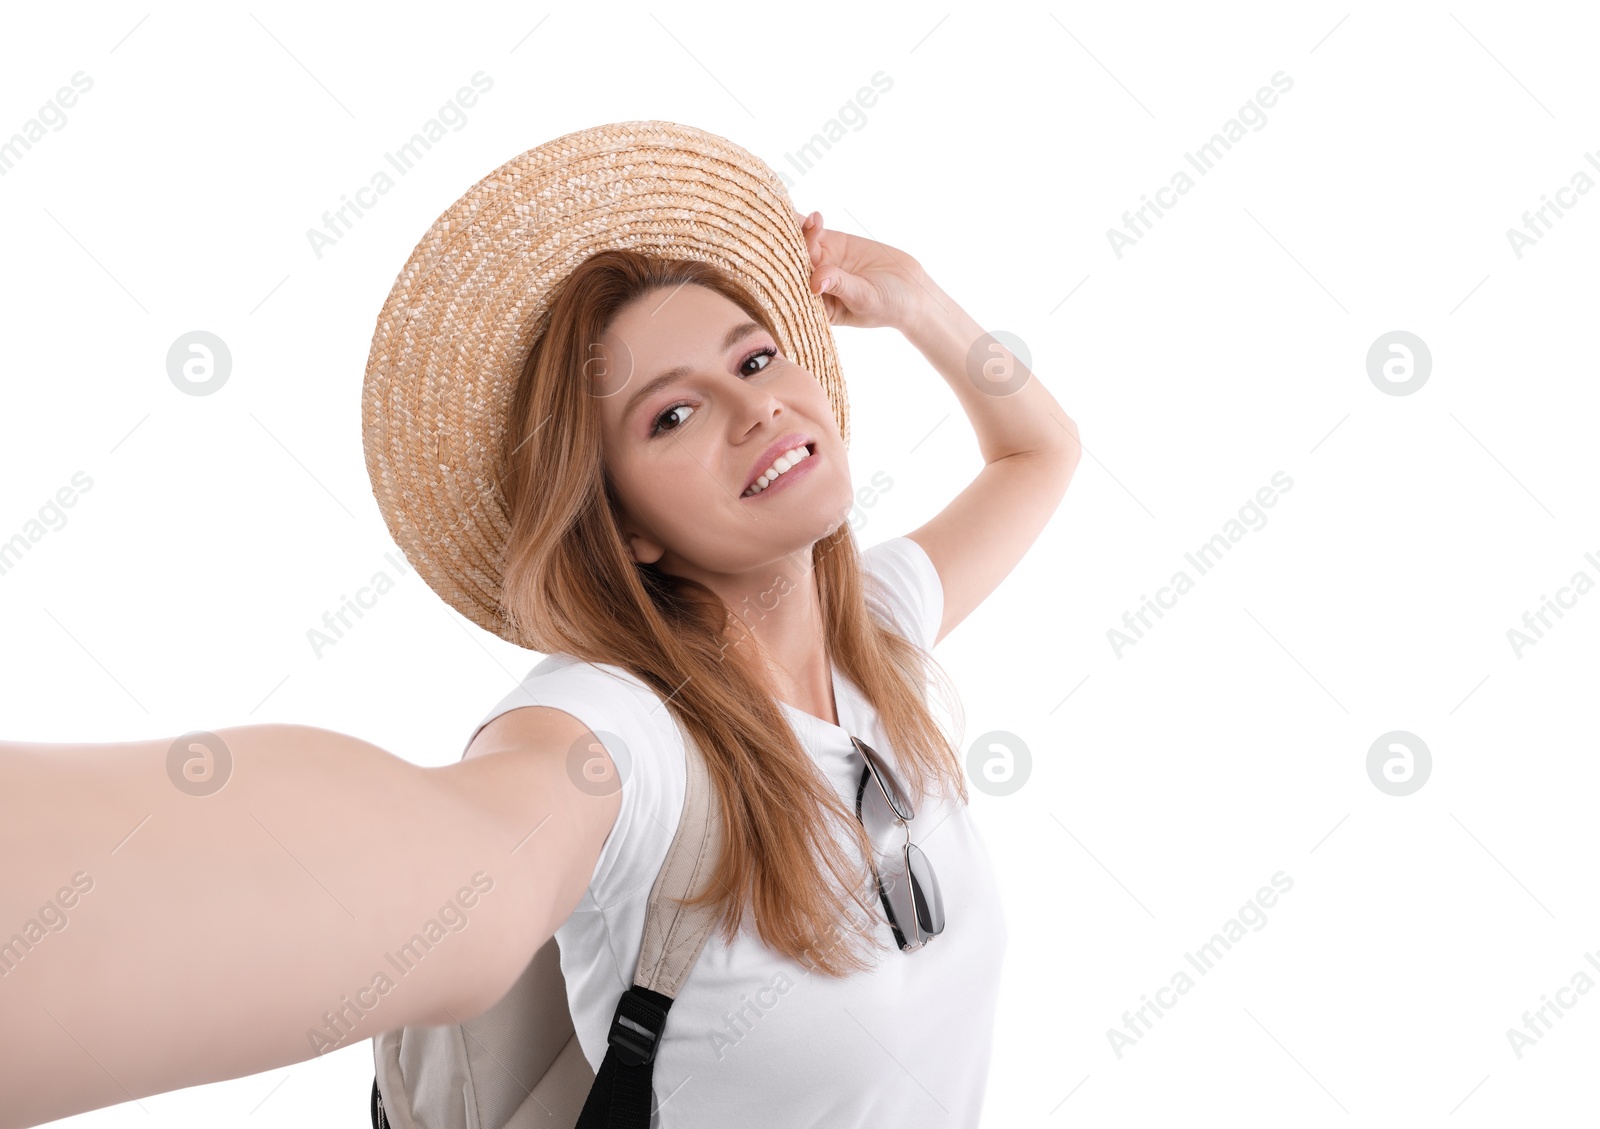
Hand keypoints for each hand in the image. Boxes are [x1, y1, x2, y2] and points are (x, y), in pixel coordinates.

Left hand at [790, 207, 931, 330]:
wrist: (911, 290)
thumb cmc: (888, 306)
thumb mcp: (865, 298)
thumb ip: (840, 286)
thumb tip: (815, 281)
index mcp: (816, 306)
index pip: (795, 290)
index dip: (787, 277)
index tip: (784, 265)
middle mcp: (813, 284)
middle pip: (795, 264)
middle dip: (792, 250)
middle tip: (796, 236)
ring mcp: (822, 262)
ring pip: (803, 245)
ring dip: (801, 232)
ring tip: (811, 222)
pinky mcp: (833, 243)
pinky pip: (816, 231)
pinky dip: (810, 222)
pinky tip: (810, 215)